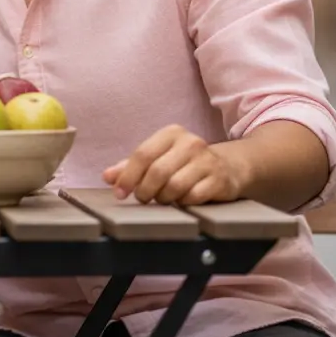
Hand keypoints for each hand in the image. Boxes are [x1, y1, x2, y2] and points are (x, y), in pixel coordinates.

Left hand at [102, 125, 244, 205]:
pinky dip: (182, 203)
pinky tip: (181, 201)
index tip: (119, 193)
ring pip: (175, 186)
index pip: (142, 154)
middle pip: (157, 172)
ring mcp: (207, 161)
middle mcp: (191, 143)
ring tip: (162, 199)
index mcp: (171, 133)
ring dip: (163, 198)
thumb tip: (107, 176)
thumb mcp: (158, 158)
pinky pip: (193, 197)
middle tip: (143, 199)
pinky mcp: (220, 180)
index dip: (128, 176)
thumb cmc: (184, 163)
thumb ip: (130, 166)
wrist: (228, 167)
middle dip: (145, 190)